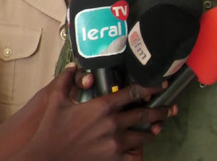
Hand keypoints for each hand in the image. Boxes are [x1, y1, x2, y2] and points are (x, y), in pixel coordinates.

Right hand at [18, 64, 175, 160]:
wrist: (45, 156)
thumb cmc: (51, 128)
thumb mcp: (56, 99)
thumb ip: (66, 79)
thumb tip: (72, 66)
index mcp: (103, 106)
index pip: (134, 93)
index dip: (150, 88)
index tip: (160, 86)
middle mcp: (113, 123)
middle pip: (145, 114)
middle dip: (161, 110)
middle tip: (171, 107)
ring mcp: (114, 143)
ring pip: (144, 135)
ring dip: (153, 130)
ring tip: (160, 126)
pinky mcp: (112, 159)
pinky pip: (134, 156)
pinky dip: (140, 151)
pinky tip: (142, 147)